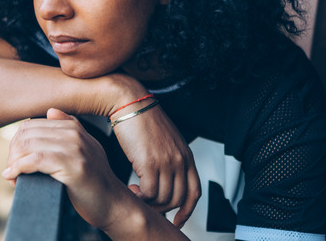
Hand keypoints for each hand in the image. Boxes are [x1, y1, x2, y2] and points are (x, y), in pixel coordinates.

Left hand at [3, 108, 131, 230]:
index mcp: (74, 127)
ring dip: (13, 162)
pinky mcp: (72, 166)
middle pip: (27, 133)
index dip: (17, 143)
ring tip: (14, 177)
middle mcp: (75, 134)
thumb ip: (70, 129)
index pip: (31, 125)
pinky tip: (14, 177)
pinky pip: (35, 160)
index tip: (15, 160)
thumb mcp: (86, 148)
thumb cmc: (95, 180)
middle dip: (13, 152)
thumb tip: (51, 112)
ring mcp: (75, 148)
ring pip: (29, 145)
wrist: (112, 202)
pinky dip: (19, 168)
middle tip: (12, 171)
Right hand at [112, 102, 200, 227]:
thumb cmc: (144, 121)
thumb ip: (171, 160)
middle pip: (178, 199)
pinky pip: (148, 193)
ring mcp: (166, 162)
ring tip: (136, 192)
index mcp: (186, 156)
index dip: (188, 210)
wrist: (130, 104)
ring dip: (148, 202)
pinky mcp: (149, 163)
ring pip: (163, 198)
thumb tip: (165, 181)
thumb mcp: (167, 142)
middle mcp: (180, 160)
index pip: (194, 191)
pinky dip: (139, 196)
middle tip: (148, 204)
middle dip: (162, 208)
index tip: (178, 220)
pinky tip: (131, 187)